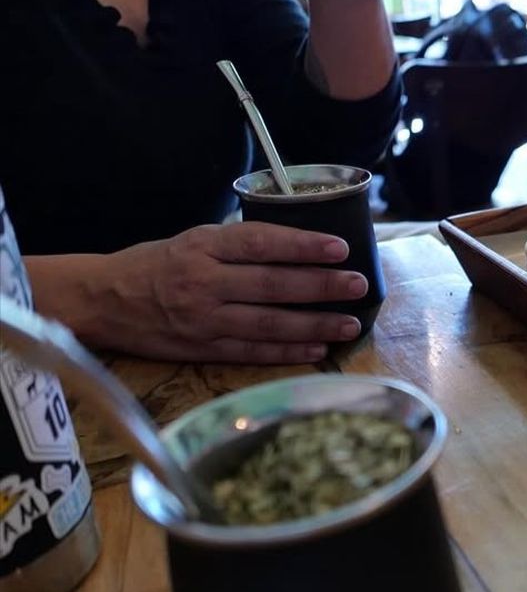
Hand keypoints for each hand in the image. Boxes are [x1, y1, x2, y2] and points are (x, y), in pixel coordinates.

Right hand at [73, 222, 368, 363]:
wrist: (103, 301)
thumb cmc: (156, 264)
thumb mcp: (193, 239)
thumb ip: (238, 244)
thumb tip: (298, 245)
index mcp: (203, 248)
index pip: (261, 243)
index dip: (303, 246)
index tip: (340, 247)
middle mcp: (204, 284)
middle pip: (273, 285)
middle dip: (322, 286)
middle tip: (359, 284)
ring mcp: (204, 321)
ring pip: (269, 324)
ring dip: (315, 324)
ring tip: (350, 322)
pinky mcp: (202, 350)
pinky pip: (253, 353)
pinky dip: (288, 352)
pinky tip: (318, 347)